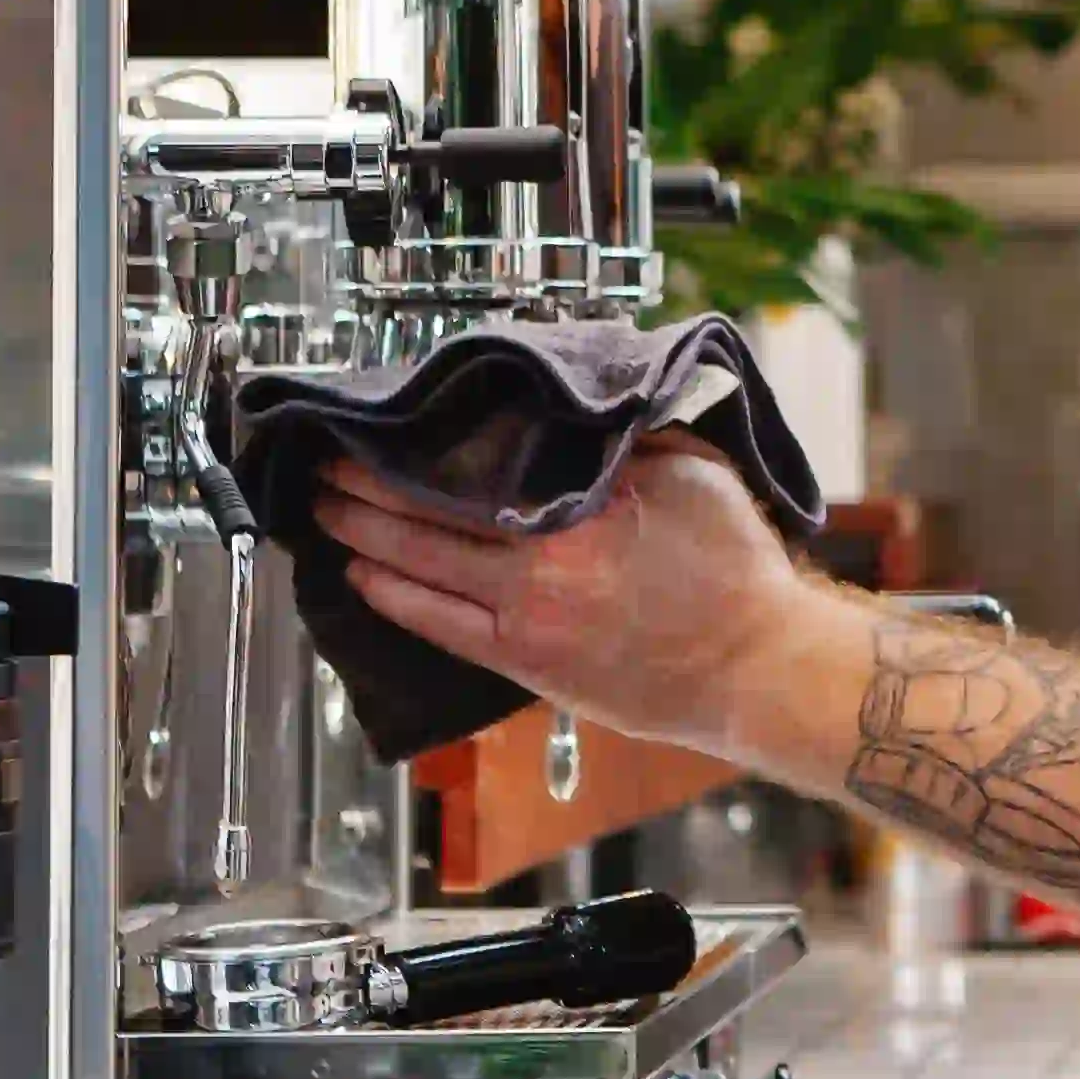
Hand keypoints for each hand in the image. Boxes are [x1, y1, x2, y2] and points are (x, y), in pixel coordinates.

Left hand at [313, 437, 820, 755]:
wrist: (756, 665)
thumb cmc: (736, 573)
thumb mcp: (692, 473)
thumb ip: (624, 442)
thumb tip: (569, 413)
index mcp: (579, 511)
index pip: (467, 471)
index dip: (408, 451)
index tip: (372, 429)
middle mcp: (541, 566)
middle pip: (426, 518)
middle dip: (364, 490)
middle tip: (323, 467)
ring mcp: (527, 621)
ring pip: (420, 572)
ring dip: (364, 539)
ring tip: (325, 514)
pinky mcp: (527, 665)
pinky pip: (440, 629)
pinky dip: (394, 600)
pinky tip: (363, 579)